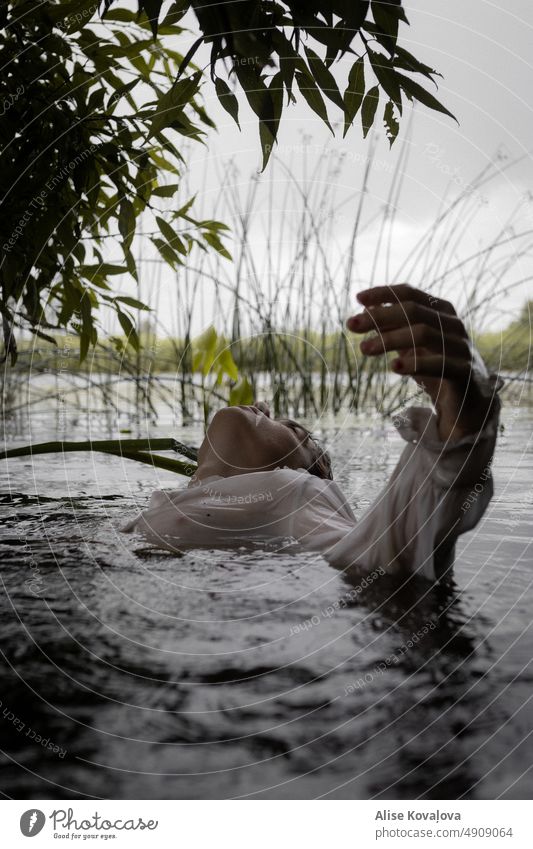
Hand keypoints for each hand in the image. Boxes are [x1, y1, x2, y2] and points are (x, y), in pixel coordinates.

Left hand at [346, 284, 494, 440]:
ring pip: (424, 334)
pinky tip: (393, 367)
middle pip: (414, 311)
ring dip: (390, 339)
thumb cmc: (437, 371)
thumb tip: (365, 308)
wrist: (469, 405)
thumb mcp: (410, 347)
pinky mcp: (465, 373)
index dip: (384, 293)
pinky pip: (440, 364)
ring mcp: (461, 348)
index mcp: (442, 312)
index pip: (411, 294)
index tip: (357, 298)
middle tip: (351, 324)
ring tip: (364, 348)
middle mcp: (453, 325)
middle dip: (380, 316)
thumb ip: (393, 327)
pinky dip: (415, 363)